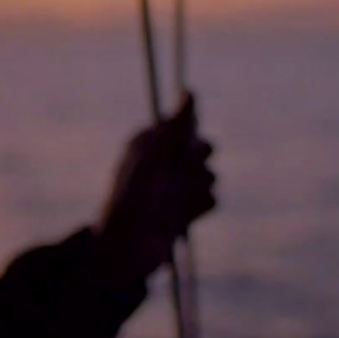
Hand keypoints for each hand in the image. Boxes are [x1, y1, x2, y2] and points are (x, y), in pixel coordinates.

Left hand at [92, 91, 216, 287]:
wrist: (126, 247)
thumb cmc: (133, 194)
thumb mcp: (153, 154)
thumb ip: (176, 124)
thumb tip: (190, 90)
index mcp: (151, 143)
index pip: (184, 124)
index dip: (186, 133)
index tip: (178, 142)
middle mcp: (166, 163)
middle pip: (202, 147)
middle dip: (197, 156)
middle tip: (180, 168)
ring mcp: (178, 188)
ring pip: (210, 174)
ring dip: (197, 184)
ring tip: (176, 199)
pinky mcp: (188, 212)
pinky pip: (212, 199)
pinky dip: (200, 206)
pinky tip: (181, 216)